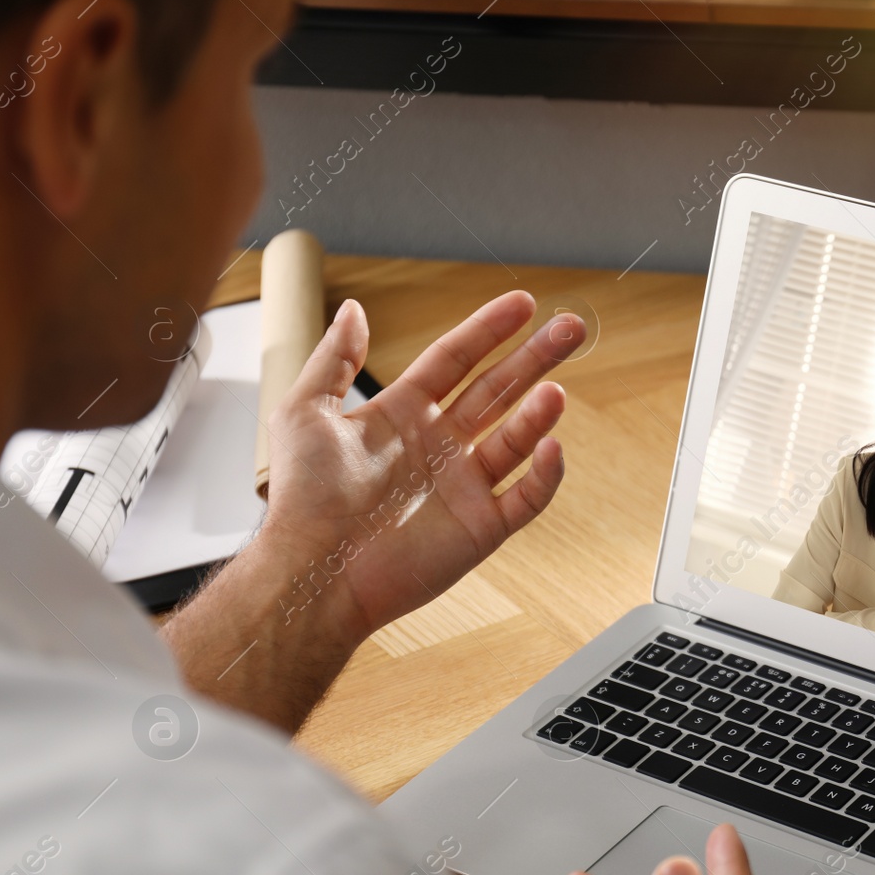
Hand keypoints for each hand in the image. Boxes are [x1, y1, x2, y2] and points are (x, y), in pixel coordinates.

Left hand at [263, 290, 582, 639]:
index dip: (489, 329)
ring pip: (516, 438)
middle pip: (498, 389)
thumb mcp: (304, 411)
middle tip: (570, 328)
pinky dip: (546, 474)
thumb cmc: (304, 498)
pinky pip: (527, 496)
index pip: (457, 359)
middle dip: (535, 357)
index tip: (524, 304)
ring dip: (539, 413)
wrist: (316, 570)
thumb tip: (352, 309)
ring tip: (555, 391)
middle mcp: (439, 445)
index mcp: (403, 414)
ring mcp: (463, 485)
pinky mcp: (481, 527)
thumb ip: (334, 358)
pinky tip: (553, 447)